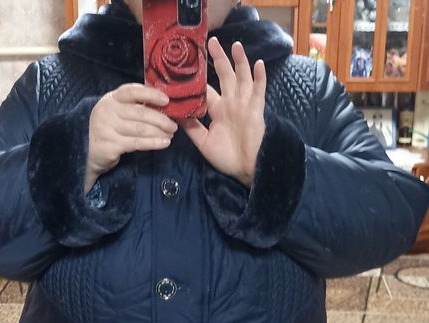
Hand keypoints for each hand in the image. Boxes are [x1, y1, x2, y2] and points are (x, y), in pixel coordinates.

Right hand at [85, 83, 177, 191]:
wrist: (88, 150)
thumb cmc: (109, 128)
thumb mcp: (117, 111)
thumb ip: (134, 106)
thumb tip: (163, 105)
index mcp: (111, 99)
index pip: (132, 91)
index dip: (150, 94)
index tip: (166, 100)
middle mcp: (108, 111)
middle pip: (140, 113)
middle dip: (161, 119)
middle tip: (173, 125)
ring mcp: (107, 129)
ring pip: (140, 129)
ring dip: (159, 132)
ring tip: (171, 134)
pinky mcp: (110, 146)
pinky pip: (137, 144)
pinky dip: (153, 143)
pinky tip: (164, 143)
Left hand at [177, 37, 266, 187]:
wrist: (245, 169)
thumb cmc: (226, 157)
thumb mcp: (203, 142)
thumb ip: (192, 128)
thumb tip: (175, 115)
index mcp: (218, 110)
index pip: (207, 90)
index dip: (199, 78)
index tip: (190, 63)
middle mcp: (231, 104)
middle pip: (225, 76)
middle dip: (219, 58)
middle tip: (212, 41)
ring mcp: (244, 105)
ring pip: (242, 78)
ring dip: (239, 61)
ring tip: (235, 45)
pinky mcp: (255, 111)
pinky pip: (258, 91)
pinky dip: (259, 78)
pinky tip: (258, 64)